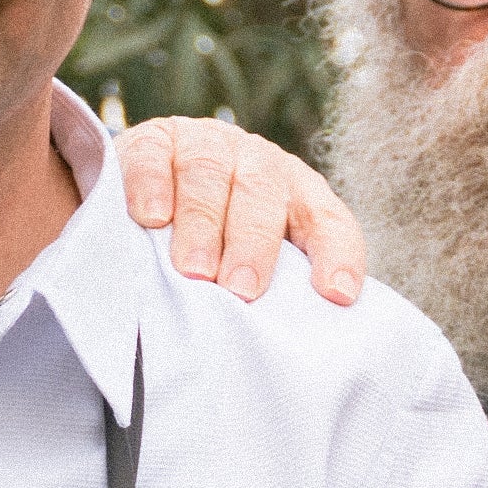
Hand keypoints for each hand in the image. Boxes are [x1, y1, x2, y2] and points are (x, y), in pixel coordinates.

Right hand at [114, 119, 369, 302]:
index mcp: (295, 193)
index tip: (337, 295)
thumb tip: (289, 346)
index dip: (336, 254)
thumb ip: (271, 288)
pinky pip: (154, 158)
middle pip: (263, 194)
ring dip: (203, 223)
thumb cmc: (212, 241)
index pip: (327, 220)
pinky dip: (152, 186)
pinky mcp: (154, 140)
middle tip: (241, 290)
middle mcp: (255, 162)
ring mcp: (204, 145)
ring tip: (195, 270)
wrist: (150, 182)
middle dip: (253, 243)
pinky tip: (151, 218)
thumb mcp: (249, 259)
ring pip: (208, 174)